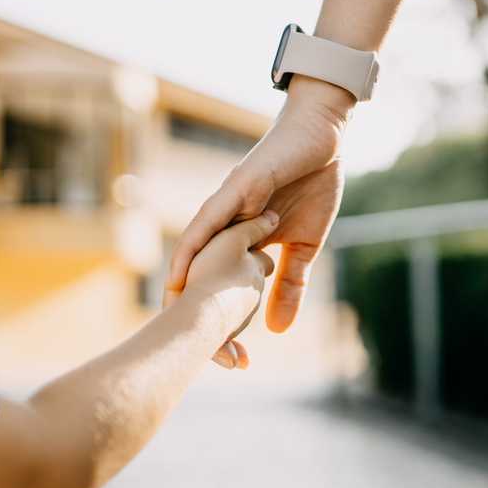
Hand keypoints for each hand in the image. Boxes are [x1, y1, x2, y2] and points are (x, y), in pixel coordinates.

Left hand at [167, 77, 353, 357]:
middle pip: (199, 267)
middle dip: (187, 302)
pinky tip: (180, 269)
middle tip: (175, 341)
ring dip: (181, 280)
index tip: (204, 347)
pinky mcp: (236, 189)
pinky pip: (208, 221)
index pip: (219, 278)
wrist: (322, 140)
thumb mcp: (304, 247)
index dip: (211, 308)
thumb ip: (289, 284)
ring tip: (164, 313)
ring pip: (196, 248)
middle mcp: (226, 224)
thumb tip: (277, 330)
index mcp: (242, 238)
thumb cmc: (313, 185)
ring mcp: (227, 206)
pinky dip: (193, 246)